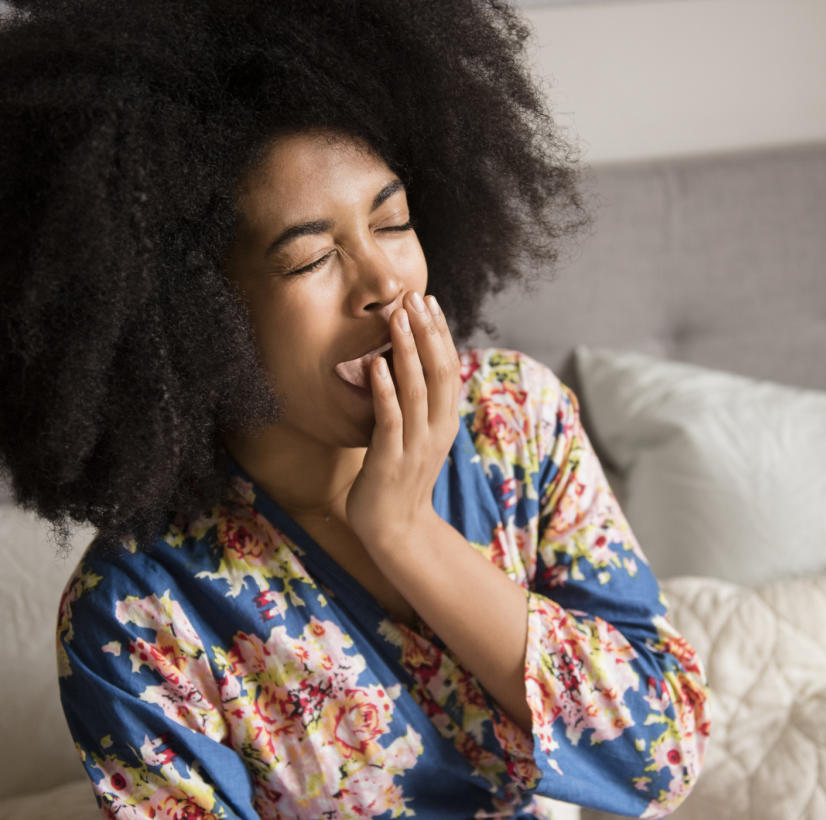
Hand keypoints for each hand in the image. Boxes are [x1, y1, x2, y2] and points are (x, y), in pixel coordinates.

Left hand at [345, 291, 460, 548]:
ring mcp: (416, 444)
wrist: (396, 529)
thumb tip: (408, 364)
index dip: (440, 332)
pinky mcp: (391, 459)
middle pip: (439, 371)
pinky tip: (376, 365)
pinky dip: (385, 390)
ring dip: (406, 350)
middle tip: (414, 297)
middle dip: (427, 332)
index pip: (449, 366)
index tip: (428, 301)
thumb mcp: (418, 436)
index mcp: (446, 420)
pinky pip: (391, 419)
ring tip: (397, 319)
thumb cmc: (400, 479)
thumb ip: (419, 403)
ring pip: (417, 389)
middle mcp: (437, 429)